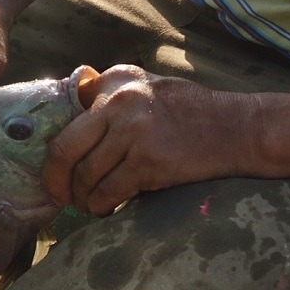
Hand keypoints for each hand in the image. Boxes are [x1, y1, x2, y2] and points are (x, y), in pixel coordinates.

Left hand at [42, 65, 257, 215]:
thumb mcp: (147, 84)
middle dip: (55, 180)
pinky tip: (105, 209)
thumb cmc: (189, 111)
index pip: (66, 115)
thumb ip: (109, 88)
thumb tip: (73, 93)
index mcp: (117, 80)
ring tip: (87, 204)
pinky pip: (109, 192)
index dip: (54, 149)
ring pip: (86, 177)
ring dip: (81, 199)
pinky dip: (101, 206)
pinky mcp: (148, 162)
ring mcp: (134, 132)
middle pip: (65, 150)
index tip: (55, 167)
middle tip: (58, 196)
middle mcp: (120, 101)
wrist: (236, 129)